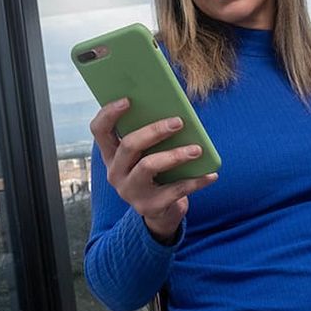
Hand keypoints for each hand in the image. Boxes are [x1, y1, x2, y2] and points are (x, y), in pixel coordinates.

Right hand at [90, 98, 217, 242]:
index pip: (99, 130)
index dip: (109, 113)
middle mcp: (116, 172)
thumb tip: (174, 113)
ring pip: (148, 166)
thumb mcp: (148, 154)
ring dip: (175, 155)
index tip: (128, 100)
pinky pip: (175, 190)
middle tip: (178, 122)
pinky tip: (211, 175)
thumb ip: (152, 136)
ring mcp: (130, 191)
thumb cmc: (156, 173)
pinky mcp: (149, 206)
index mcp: (112, 155)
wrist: (161, 211)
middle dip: (154, 131)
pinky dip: (196, 181)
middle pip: (129, 145)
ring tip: (198, 149)